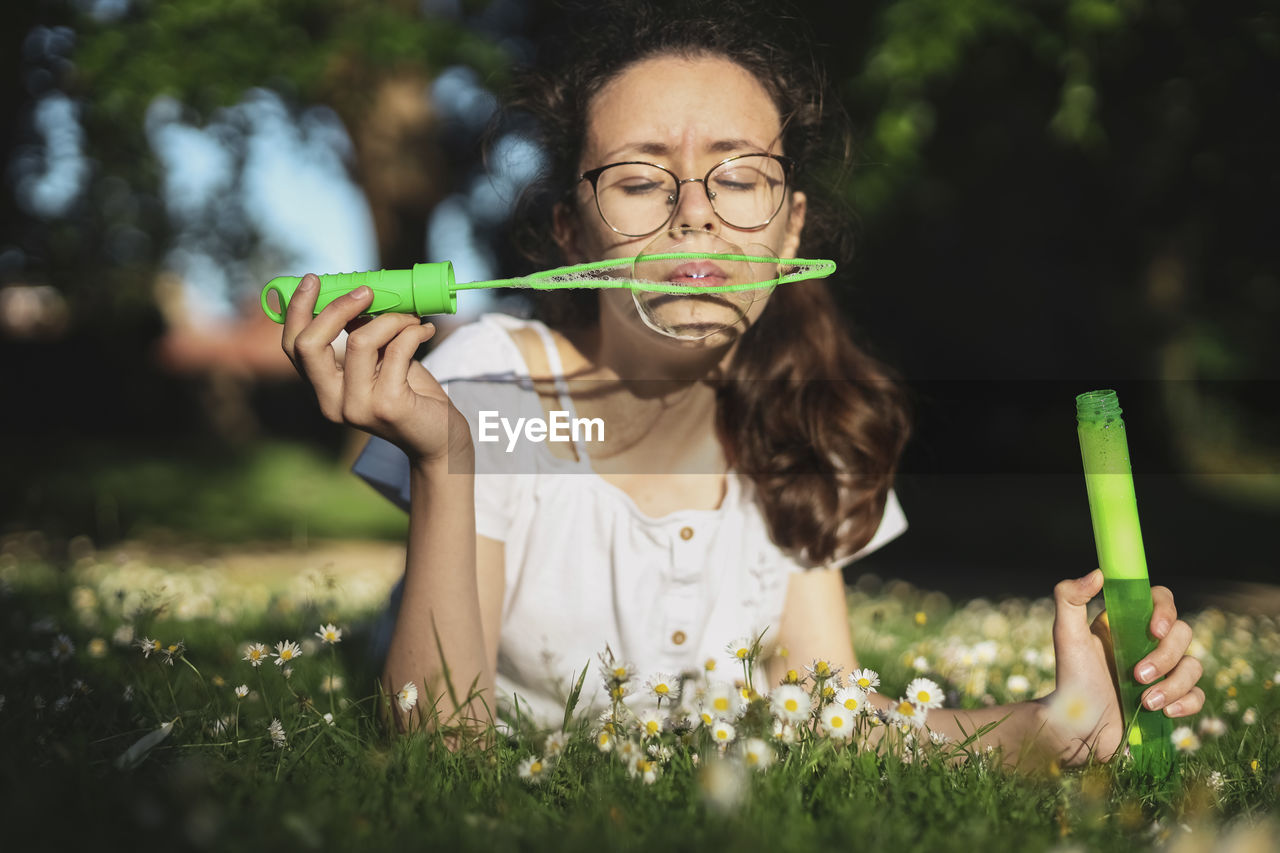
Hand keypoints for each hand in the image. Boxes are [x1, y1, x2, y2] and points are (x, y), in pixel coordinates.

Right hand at [281, 274, 469, 463]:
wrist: (440, 437)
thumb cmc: (409, 394)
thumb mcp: (379, 362)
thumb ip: (361, 336)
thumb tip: (357, 294)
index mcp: (323, 390)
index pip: (293, 347)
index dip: (297, 310)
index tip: (314, 280)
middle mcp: (331, 403)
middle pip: (310, 344)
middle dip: (337, 308)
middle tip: (367, 291)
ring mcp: (358, 408)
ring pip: (359, 340)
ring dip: (390, 318)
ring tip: (412, 319)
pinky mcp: (389, 406)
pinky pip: (397, 348)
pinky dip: (413, 331)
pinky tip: (425, 331)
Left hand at [1042, 569, 1204, 764]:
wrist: (1076, 729)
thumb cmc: (1070, 679)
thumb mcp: (1066, 636)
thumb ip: (1069, 599)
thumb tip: (1099, 573)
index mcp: (1127, 624)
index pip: (1161, 601)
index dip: (1165, 610)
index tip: (1154, 629)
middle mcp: (1148, 644)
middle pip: (1183, 634)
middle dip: (1166, 656)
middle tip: (1137, 676)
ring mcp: (1163, 673)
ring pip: (1194, 666)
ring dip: (1174, 685)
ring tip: (1146, 702)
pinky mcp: (1171, 700)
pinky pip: (1198, 696)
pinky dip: (1187, 703)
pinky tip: (1165, 713)